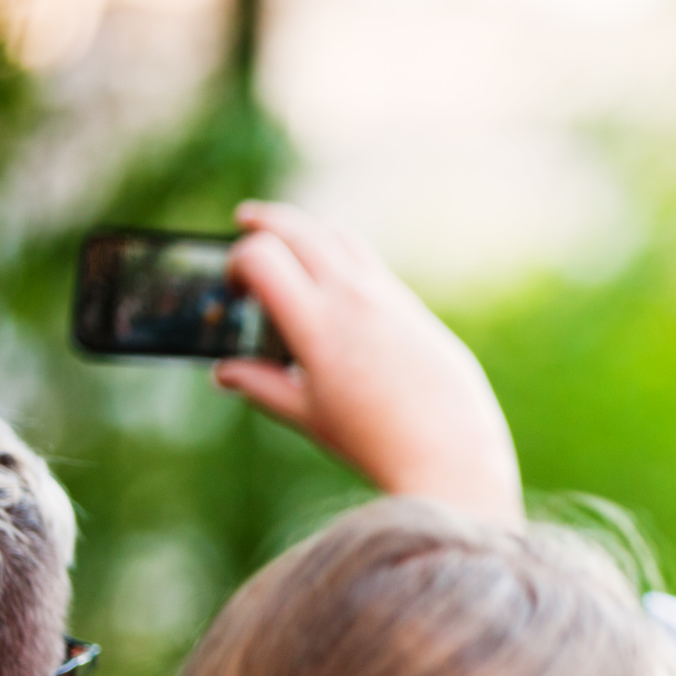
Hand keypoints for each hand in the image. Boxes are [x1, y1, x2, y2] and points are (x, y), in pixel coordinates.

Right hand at [213, 202, 523, 525]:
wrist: (452, 455)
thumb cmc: (376, 443)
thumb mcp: (309, 416)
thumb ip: (261, 386)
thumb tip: (224, 373)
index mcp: (318, 325)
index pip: (262, 255)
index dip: (238, 261)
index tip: (234, 285)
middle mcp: (355, 299)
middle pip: (301, 230)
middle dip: (266, 221)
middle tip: (245, 221)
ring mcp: (390, 299)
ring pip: (342, 237)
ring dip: (309, 230)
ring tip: (290, 235)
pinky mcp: (416, 309)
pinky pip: (373, 265)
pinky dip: (344, 255)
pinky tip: (334, 271)